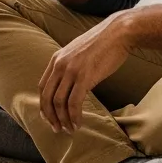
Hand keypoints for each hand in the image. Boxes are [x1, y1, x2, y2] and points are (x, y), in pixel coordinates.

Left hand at [38, 15, 132, 133]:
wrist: (119, 32)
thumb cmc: (103, 44)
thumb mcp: (79, 53)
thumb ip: (71, 66)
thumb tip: (71, 83)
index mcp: (56, 59)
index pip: (42, 87)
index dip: (44, 105)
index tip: (49, 117)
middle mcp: (59, 65)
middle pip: (46, 97)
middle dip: (50, 116)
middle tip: (57, 129)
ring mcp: (71, 70)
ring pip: (59, 102)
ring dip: (63, 119)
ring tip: (69, 130)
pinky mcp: (85, 77)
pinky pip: (74, 102)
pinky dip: (74, 116)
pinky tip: (78, 124)